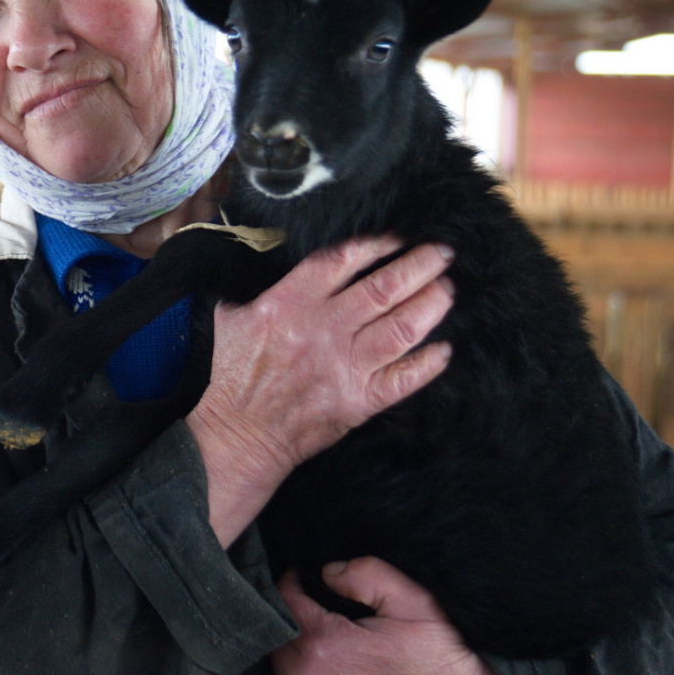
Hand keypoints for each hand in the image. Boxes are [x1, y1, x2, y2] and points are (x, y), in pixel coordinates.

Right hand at [187, 236, 453, 544]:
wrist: (235, 437)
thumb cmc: (227, 380)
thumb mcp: (227, 320)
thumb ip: (251, 291)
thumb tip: (258, 266)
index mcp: (289, 303)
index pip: (343, 260)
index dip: (376, 244)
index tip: (397, 237)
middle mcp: (324, 330)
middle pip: (385, 288)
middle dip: (419, 266)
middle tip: (443, 253)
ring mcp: (345, 367)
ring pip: (403, 328)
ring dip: (431, 305)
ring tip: (447, 289)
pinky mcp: (359, 402)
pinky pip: (405, 379)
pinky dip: (429, 364)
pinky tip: (444, 350)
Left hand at [271, 558, 519, 674]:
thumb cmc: (440, 655)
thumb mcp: (411, 599)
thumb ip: (363, 574)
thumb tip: (325, 573)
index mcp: (326, 649)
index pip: (285, 604)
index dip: (291, 584)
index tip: (302, 575)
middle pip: (278, 639)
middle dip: (292, 618)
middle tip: (315, 605)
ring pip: (281, 670)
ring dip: (294, 649)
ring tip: (322, 635)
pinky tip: (331, 669)